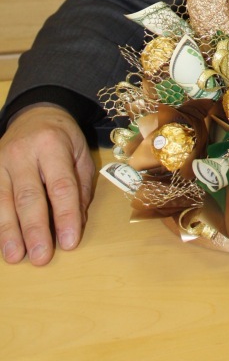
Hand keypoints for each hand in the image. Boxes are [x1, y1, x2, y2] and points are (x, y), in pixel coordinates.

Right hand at [0, 105, 94, 265]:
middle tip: (41, 257)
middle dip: (35, 229)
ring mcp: (1, 162)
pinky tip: (1, 242)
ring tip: (16, 256)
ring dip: (10, 232)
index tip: (69, 242)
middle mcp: (23, 153)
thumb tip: (76, 223)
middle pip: (29, 196)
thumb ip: (80, 187)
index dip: (65, 215)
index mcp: (52, 145)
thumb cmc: (62, 138)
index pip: (61, 186)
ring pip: (4, 201)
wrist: (35, 112)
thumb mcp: (80, 153)